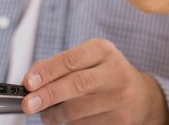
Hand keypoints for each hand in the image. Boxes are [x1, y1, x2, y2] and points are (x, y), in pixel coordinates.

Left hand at [21, 39, 168, 124]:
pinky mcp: (120, 120)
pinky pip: (84, 124)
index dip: (47, 72)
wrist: (139, 95)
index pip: (71, 60)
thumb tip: (31, 79)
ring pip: (77, 109)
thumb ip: (59, 65)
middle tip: (28, 104)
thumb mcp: (87, 59)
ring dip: (55, 114)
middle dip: (48, 95)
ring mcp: (120, 97)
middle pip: (76, 84)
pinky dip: (70, 123)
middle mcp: (115, 71)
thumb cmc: (104, 73)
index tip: (28, 82)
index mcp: (103, 50)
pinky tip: (69, 117)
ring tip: (46, 113)